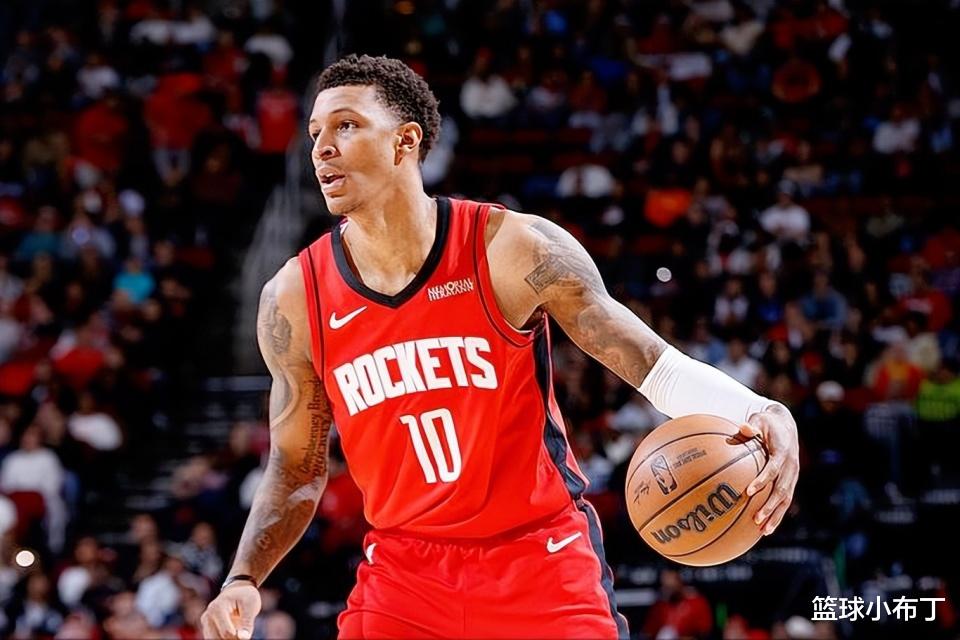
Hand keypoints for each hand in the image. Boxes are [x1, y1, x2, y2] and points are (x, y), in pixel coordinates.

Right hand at [200, 583, 260, 638]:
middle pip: (218, 638)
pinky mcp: (206, 627)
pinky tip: (233, 632)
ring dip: (227, 639)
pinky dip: (224, 638)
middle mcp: (207, 615)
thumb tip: (243, 638)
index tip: (246, 632)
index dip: (239, 636)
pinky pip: (214, 639)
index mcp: (217, 608)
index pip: (227, 632)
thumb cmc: (246, 596)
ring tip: (238, 630)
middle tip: (243, 631)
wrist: (238, 591)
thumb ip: (247, 623)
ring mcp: (205, 622)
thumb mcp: (251, 605)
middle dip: (232, 639)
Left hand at [738, 404, 798, 534]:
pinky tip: (766, 527)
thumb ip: (751, 426)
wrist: (786, 425)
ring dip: (776, 515)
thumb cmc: (767, 423)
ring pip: (786, 499)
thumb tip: (743, 427)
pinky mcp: (791, 481)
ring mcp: (793, 475)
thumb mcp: (760, 419)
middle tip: (756, 519)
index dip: (762, 480)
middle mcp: (791, 466)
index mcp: (783, 452)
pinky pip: (785, 500)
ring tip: (763, 530)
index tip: (748, 491)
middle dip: (770, 506)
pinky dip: (778, 514)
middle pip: (782, 490)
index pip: (773, 469)